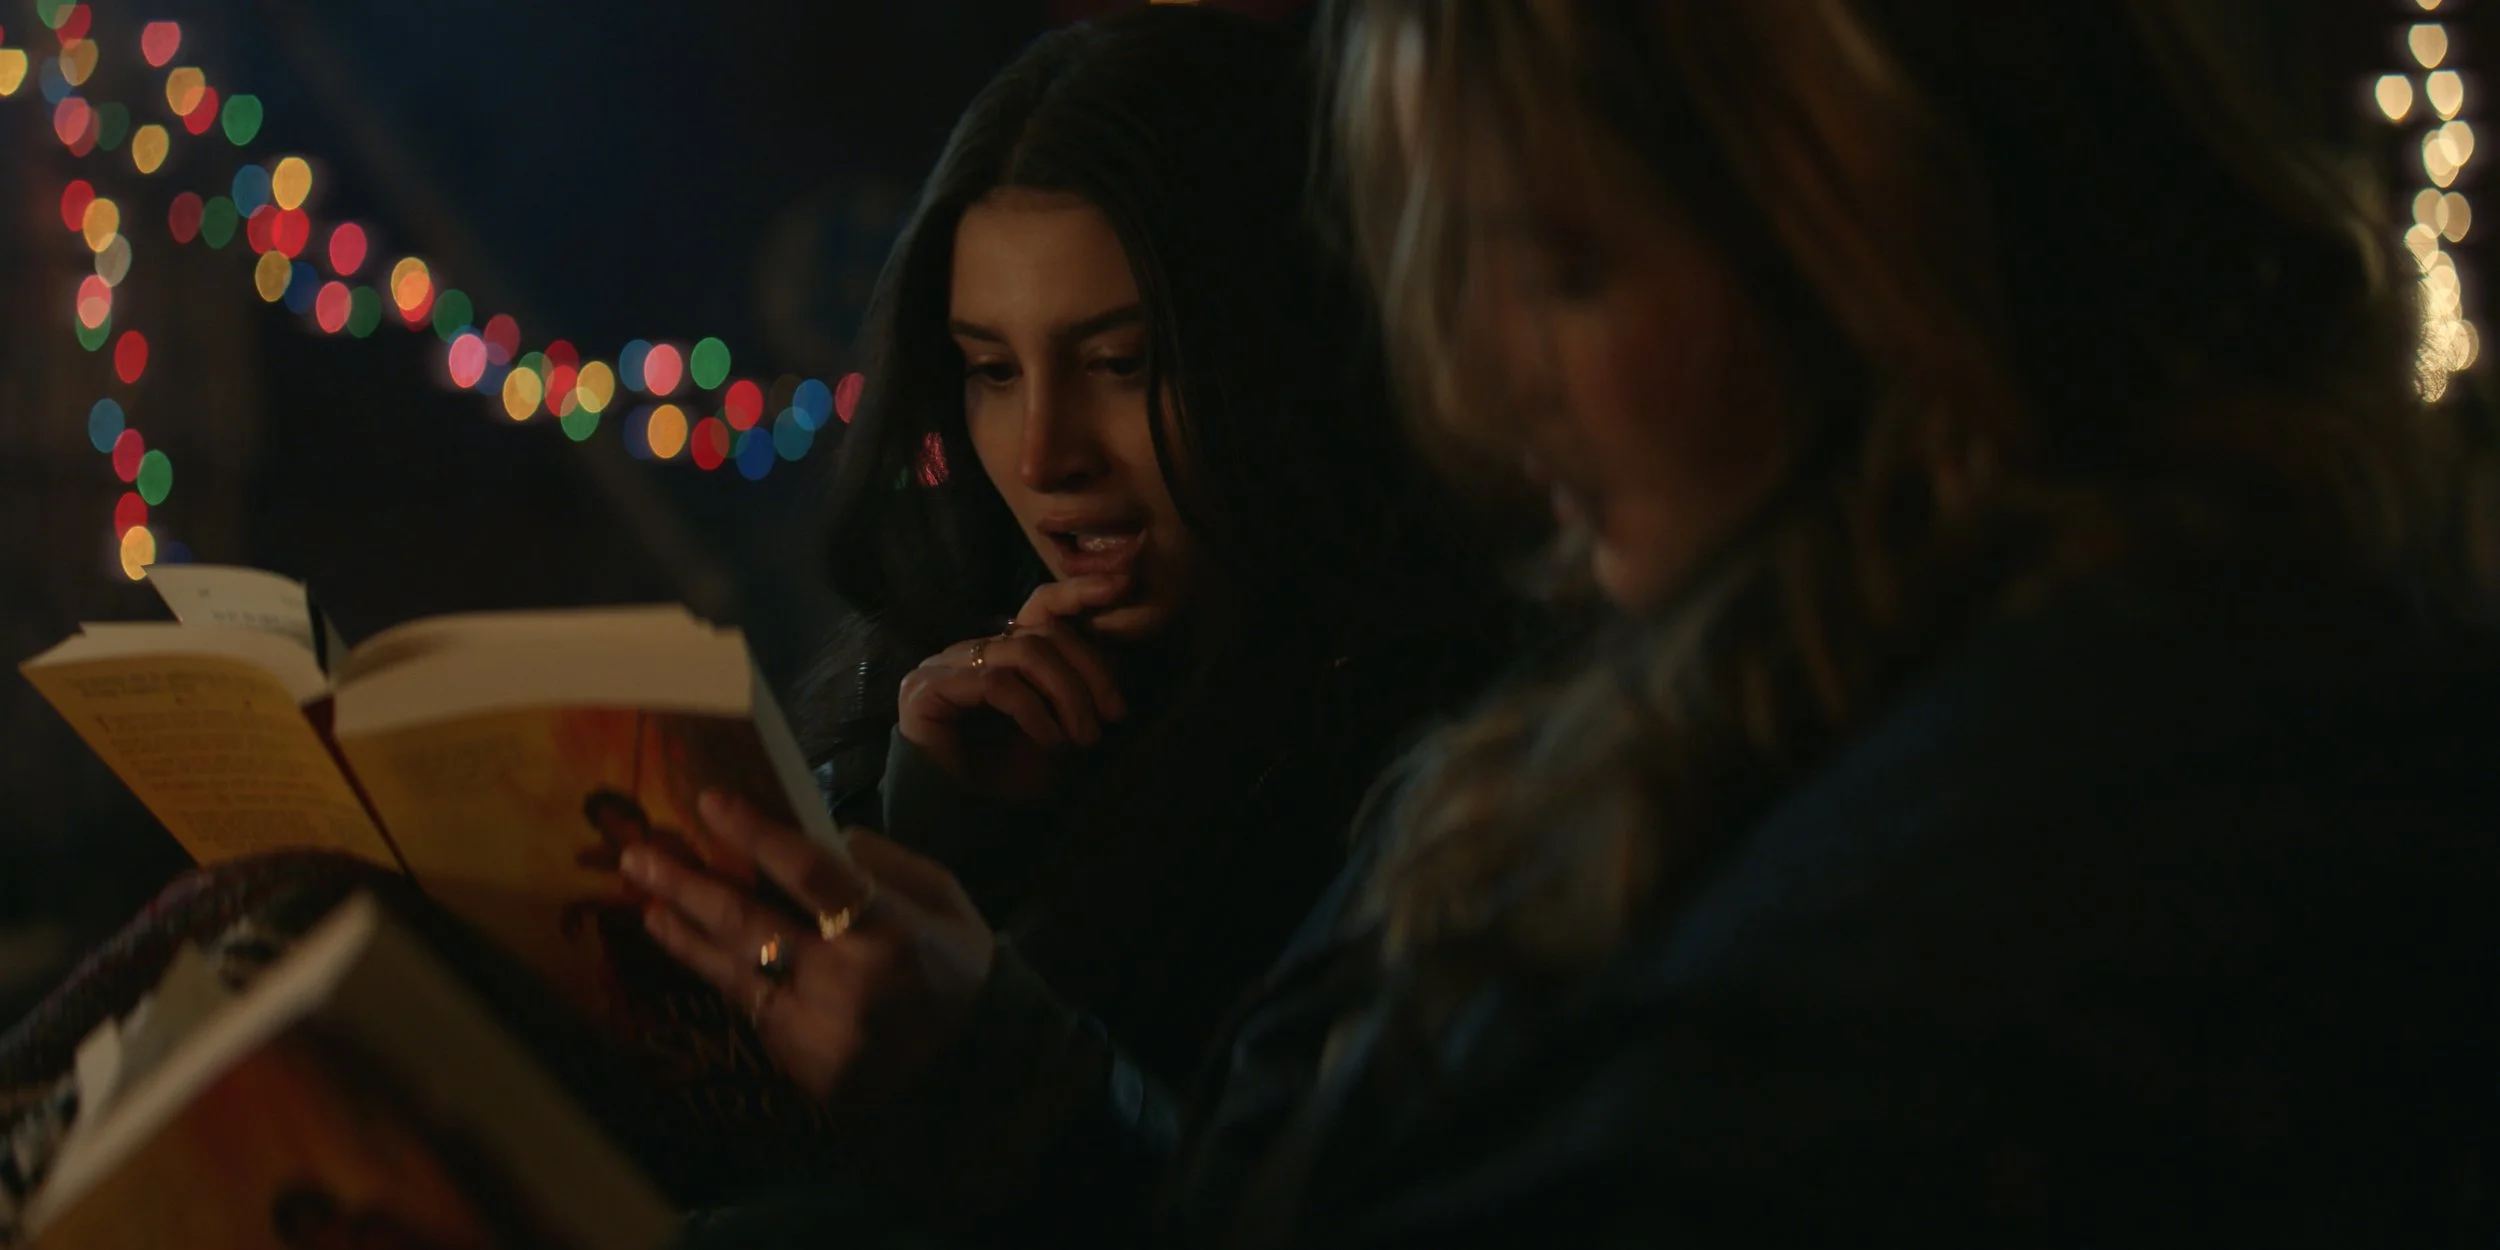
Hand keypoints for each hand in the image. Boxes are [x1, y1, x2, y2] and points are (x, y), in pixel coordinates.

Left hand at [623, 789, 995, 1107]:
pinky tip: (682, 938)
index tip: (709, 801)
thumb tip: (804, 833)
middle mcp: (849, 985)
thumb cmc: (954, 961)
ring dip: (684, 929)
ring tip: (644, 896)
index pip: (810, 873)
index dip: (755, 833)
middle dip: (689, 884)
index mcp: (890, 933)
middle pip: (751, 925)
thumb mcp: (937, 894)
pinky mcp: (802, 1064)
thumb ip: (874, 862)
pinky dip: (713, 968)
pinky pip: (749, 1006)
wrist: (971, 1059)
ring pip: (734, 971)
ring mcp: (820, 1032)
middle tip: (639, 854)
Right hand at [897, 575, 1132, 801]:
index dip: (1080, 591)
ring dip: (1067, 695)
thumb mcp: (1063, 728)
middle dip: (1089, 671)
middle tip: (1113, 716)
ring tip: (1084, 738)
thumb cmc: (1013, 778)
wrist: (966, 822)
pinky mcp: (927, 689)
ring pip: (1024, 652)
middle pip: (1043, 632)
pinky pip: (996, 683)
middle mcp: (973, 652)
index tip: (1123, 585)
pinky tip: (1050, 741)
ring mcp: (945, 667)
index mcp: (1003, 653)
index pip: (1041, 606)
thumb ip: (1081, 690)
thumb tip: (1120, 658)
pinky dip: (1034, 712)